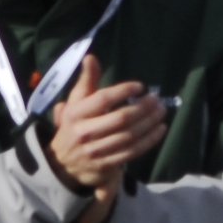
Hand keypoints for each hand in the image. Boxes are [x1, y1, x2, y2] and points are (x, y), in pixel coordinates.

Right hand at [47, 74, 170, 222]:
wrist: (62, 163)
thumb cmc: (74, 126)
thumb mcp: (75, 103)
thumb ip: (87, 81)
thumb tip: (90, 57)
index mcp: (75, 113)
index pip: (103, 99)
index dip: (124, 90)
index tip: (140, 86)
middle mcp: (84, 132)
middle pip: (121, 118)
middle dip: (143, 108)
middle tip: (157, 99)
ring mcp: (95, 151)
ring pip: (129, 136)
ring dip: (149, 123)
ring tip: (161, 111)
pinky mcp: (106, 165)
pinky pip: (132, 151)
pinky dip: (149, 140)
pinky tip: (159, 130)